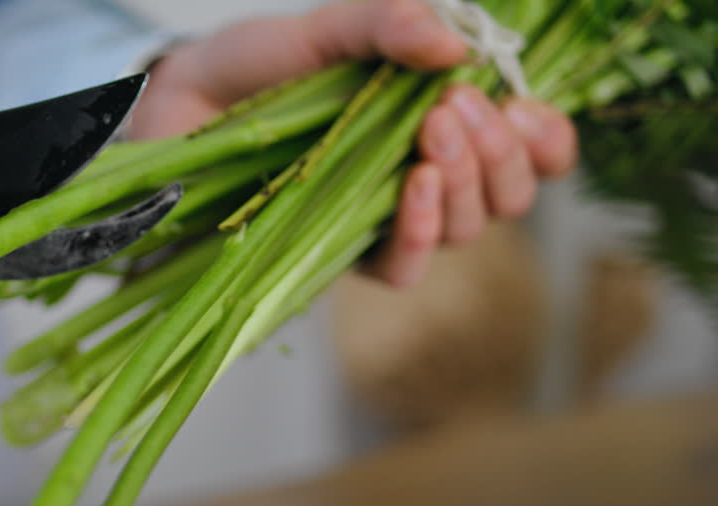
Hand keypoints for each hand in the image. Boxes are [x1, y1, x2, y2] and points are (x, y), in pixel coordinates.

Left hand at [126, 0, 576, 287]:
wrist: (173, 111)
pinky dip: (420, 230)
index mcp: (435, 123)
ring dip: (466, 182)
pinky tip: (414, 186)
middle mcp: (420, 176)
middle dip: (498, 154)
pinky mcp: (339, 256)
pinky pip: (403, 269)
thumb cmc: (251, 69)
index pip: (523, 149)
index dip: (544, 141)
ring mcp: (381, 221)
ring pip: (467, 231)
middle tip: (455, 108)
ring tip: (432, 130)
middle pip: (506, 195)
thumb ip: (386, 24)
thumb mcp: (323, 31)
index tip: (526, 112)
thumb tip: (458, 46)